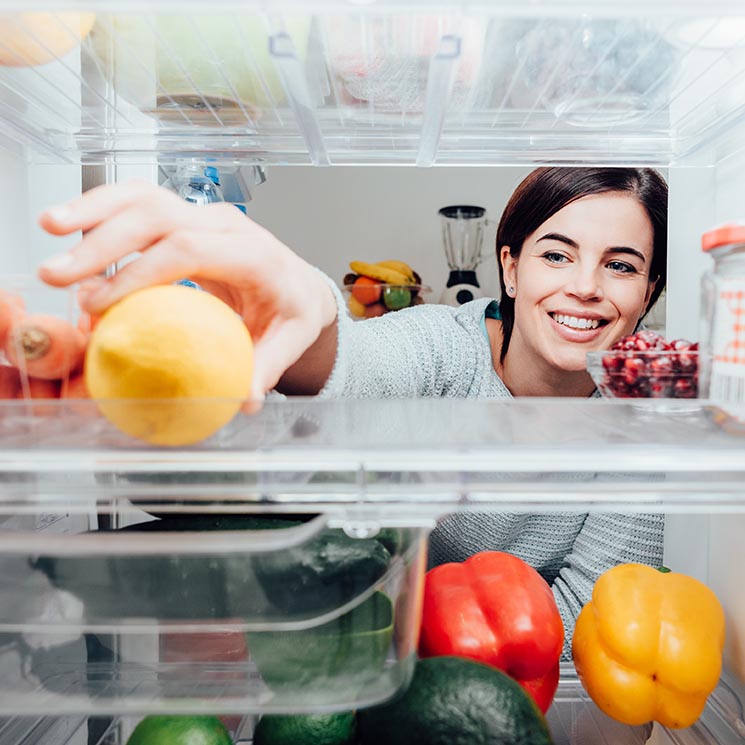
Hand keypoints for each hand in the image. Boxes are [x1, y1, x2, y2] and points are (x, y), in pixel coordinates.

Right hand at [37, 180, 337, 399]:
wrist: (298, 283)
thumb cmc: (292, 310)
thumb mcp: (291, 340)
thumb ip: (267, 367)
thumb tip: (245, 400)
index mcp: (255, 254)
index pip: (190, 250)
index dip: (140, 272)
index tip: (100, 303)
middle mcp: (227, 225)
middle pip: (158, 217)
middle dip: (103, 242)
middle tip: (58, 275)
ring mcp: (204, 215)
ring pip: (144, 197)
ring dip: (93, 210)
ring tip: (50, 227)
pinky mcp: (186, 216)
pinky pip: (139, 203)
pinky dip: (102, 209)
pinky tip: (69, 224)